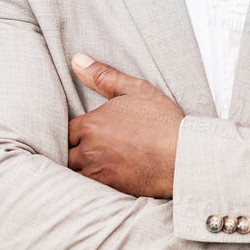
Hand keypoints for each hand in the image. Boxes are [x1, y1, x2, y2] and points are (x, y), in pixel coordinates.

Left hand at [67, 54, 184, 198]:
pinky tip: (97, 178)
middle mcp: (88, 150)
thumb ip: (103, 76)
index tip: (81, 134)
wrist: (185, 157)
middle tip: (83, 150)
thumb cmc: (163, 123)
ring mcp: (97, 172)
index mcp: (91, 125)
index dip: (71, 133)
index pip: (64, 130)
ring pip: (72, 171)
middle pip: (65, 152)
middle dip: (71, 150)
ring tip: (89, 164)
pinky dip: (86, 183)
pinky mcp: (108, 188)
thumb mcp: (135, 90)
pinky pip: (84, 188)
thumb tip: (76, 60)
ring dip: (77, 167)